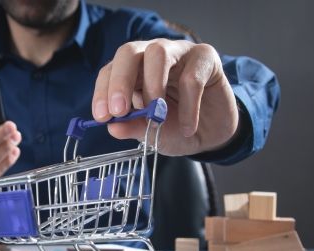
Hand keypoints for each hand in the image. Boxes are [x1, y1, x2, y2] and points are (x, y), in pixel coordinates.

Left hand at [91, 39, 238, 155]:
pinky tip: (187, 128)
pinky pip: (191, 77)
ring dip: (153, 86)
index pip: (110, 71)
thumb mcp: (151, 134)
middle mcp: (152, 56)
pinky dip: (187, 106)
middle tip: (119, 110)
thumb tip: (112, 127)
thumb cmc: (177, 128)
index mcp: (133, 71)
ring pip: (158, 52)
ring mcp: (179, 53)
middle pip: (129, 52)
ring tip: (157, 117)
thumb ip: (133, 127)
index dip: (103, 91)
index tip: (102, 116)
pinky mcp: (205, 58)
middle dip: (120, 81)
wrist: (212, 135)